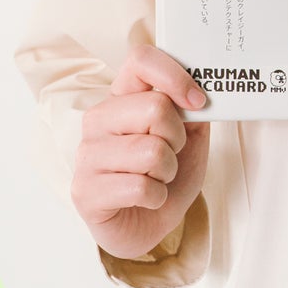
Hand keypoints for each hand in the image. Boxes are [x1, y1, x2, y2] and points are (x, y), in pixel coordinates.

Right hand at [72, 44, 210, 261]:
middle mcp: (98, 119)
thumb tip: (202, 91)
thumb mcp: (189, 139)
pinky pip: (141, 187)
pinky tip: (146, 199)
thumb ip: (193, 111)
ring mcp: (87, 154)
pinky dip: (157, 198)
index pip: (140, 60)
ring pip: (151, 151)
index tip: (197, 101)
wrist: (144, 227)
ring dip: (167, 172)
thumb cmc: (164, 178)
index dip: (174, 76)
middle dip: (178, 139)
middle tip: (171, 154)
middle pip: (155, 108)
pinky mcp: (84, 191)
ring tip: (156, 179)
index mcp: (122, 97)